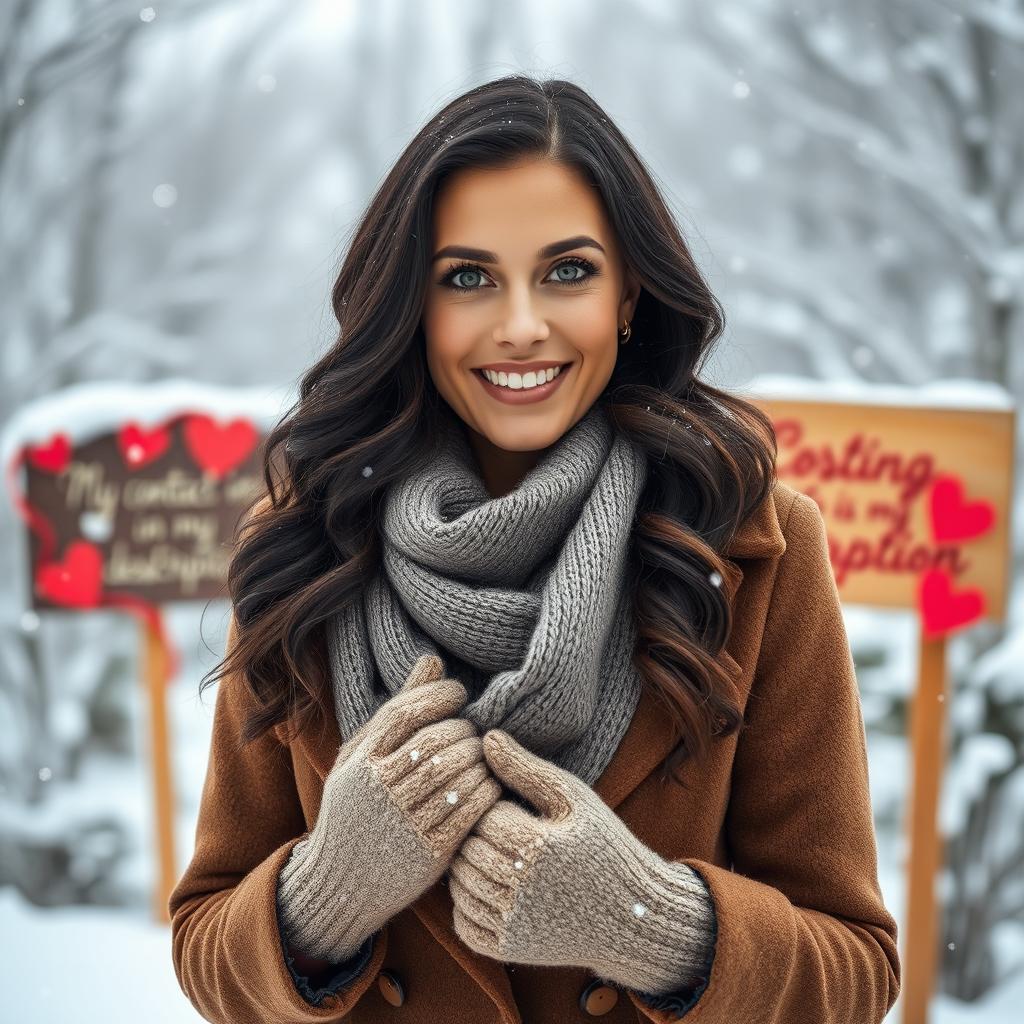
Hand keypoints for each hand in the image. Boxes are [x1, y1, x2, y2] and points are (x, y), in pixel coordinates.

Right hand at [277, 654, 501, 962]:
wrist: (340, 883)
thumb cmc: (356, 808)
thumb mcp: (361, 757)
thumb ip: (398, 710)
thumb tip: (433, 661)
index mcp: (361, 763)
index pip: (405, 713)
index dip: (438, 696)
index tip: (458, 693)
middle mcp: (378, 790)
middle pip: (434, 742)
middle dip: (462, 728)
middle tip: (472, 729)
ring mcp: (402, 822)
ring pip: (453, 773)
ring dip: (477, 756)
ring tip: (481, 753)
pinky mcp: (427, 852)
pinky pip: (467, 809)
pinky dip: (485, 789)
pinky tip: (488, 782)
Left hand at [448, 728, 715, 994]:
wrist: (631, 914)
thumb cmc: (604, 845)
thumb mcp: (573, 798)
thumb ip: (526, 768)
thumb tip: (486, 737)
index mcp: (535, 847)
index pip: (482, 816)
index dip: (493, 805)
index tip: (512, 805)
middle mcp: (519, 890)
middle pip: (467, 850)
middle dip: (479, 835)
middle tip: (503, 829)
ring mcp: (512, 924)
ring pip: (459, 885)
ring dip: (469, 866)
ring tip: (498, 853)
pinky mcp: (509, 951)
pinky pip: (463, 923)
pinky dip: (467, 903)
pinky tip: (491, 886)